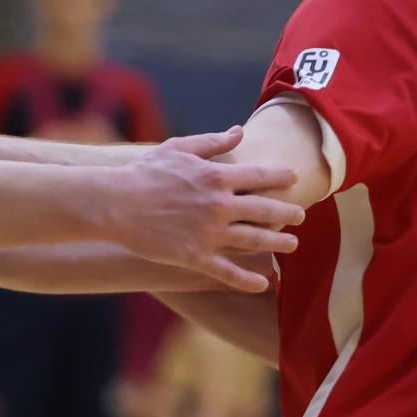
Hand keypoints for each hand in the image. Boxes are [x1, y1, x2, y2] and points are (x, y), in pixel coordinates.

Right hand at [111, 130, 304, 291]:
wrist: (115, 204)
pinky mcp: (196, 256)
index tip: (294, 179)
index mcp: (216, 177)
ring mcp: (209, 233)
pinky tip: (264, 284)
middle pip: (266, 210)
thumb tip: (239, 132)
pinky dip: (248, 280)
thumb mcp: (179, 148)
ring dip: (278, 243)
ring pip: (255, 241)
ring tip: (293, 245)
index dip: (281, 177)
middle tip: (301, 216)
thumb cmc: (144, 172)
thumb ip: (213, 142)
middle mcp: (219, 206)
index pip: (260, 176)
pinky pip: (229, 272)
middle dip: (288, 213)